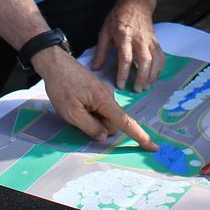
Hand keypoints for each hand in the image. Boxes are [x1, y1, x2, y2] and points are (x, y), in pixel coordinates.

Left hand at [33, 46, 157, 150]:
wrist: (55, 63)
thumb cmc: (62, 87)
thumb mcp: (71, 113)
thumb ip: (90, 127)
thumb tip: (104, 136)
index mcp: (105, 101)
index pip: (126, 122)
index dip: (140, 136)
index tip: (154, 147)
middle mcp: (109, 96)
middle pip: (113, 122)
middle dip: (99, 126)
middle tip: (78, 117)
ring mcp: (103, 93)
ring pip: (105, 116)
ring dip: (93, 119)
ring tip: (75, 106)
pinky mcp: (97, 91)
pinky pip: (99, 109)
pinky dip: (90, 112)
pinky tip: (77, 103)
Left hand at [91, 0, 163, 90]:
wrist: (136, 4)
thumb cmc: (118, 17)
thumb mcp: (105, 31)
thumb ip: (101, 51)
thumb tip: (95, 68)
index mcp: (124, 36)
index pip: (125, 58)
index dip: (123, 73)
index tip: (121, 85)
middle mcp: (139, 39)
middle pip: (145, 61)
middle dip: (142, 77)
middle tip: (137, 89)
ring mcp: (150, 40)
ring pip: (155, 60)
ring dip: (152, 75)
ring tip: (146, 86)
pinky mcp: (156, 41)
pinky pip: (161, 56)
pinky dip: (159, 68)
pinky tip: (153, 76)